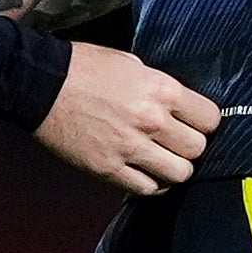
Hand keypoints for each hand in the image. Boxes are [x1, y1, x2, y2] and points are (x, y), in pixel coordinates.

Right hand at [33, 43, 222, 194]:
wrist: (41, 85)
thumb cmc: (82, 68)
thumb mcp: (131, 63)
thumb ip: (159, 86)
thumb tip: (178, 104)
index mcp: (161, 90)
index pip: (210, 118)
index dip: (206, 122)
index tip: (198, 124)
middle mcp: (151, 121)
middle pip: (197, 149)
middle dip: (192, 146)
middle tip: (179, 142)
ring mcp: (130, 148)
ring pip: (180, 174)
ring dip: (175, 168)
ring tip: (164, 160)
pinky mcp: (109, 169)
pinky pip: (147, 189)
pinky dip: (152, 184)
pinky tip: (146, 173)